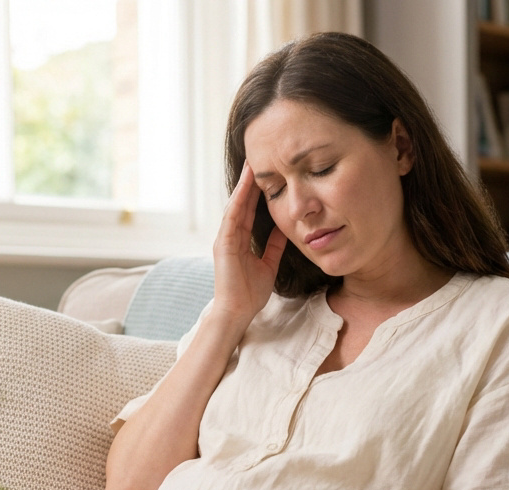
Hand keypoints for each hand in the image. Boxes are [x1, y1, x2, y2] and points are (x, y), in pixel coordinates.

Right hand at [211, 163, 287, 324]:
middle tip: (258, 159)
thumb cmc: (250, 293)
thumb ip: (274, 246)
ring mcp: (225, 238)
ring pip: (235, 205)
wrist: (237, 312)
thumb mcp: (269, 264)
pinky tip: (245, 187)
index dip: (257, 191)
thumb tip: (284, 228)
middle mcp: (230, 235)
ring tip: (251, 165)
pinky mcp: (224, 244)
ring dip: (243, 185)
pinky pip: (231, 218)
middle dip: (250, 181)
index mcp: (240, 240)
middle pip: (241, 202)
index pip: (249, 210)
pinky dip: (238, 201)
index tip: (267, 173)